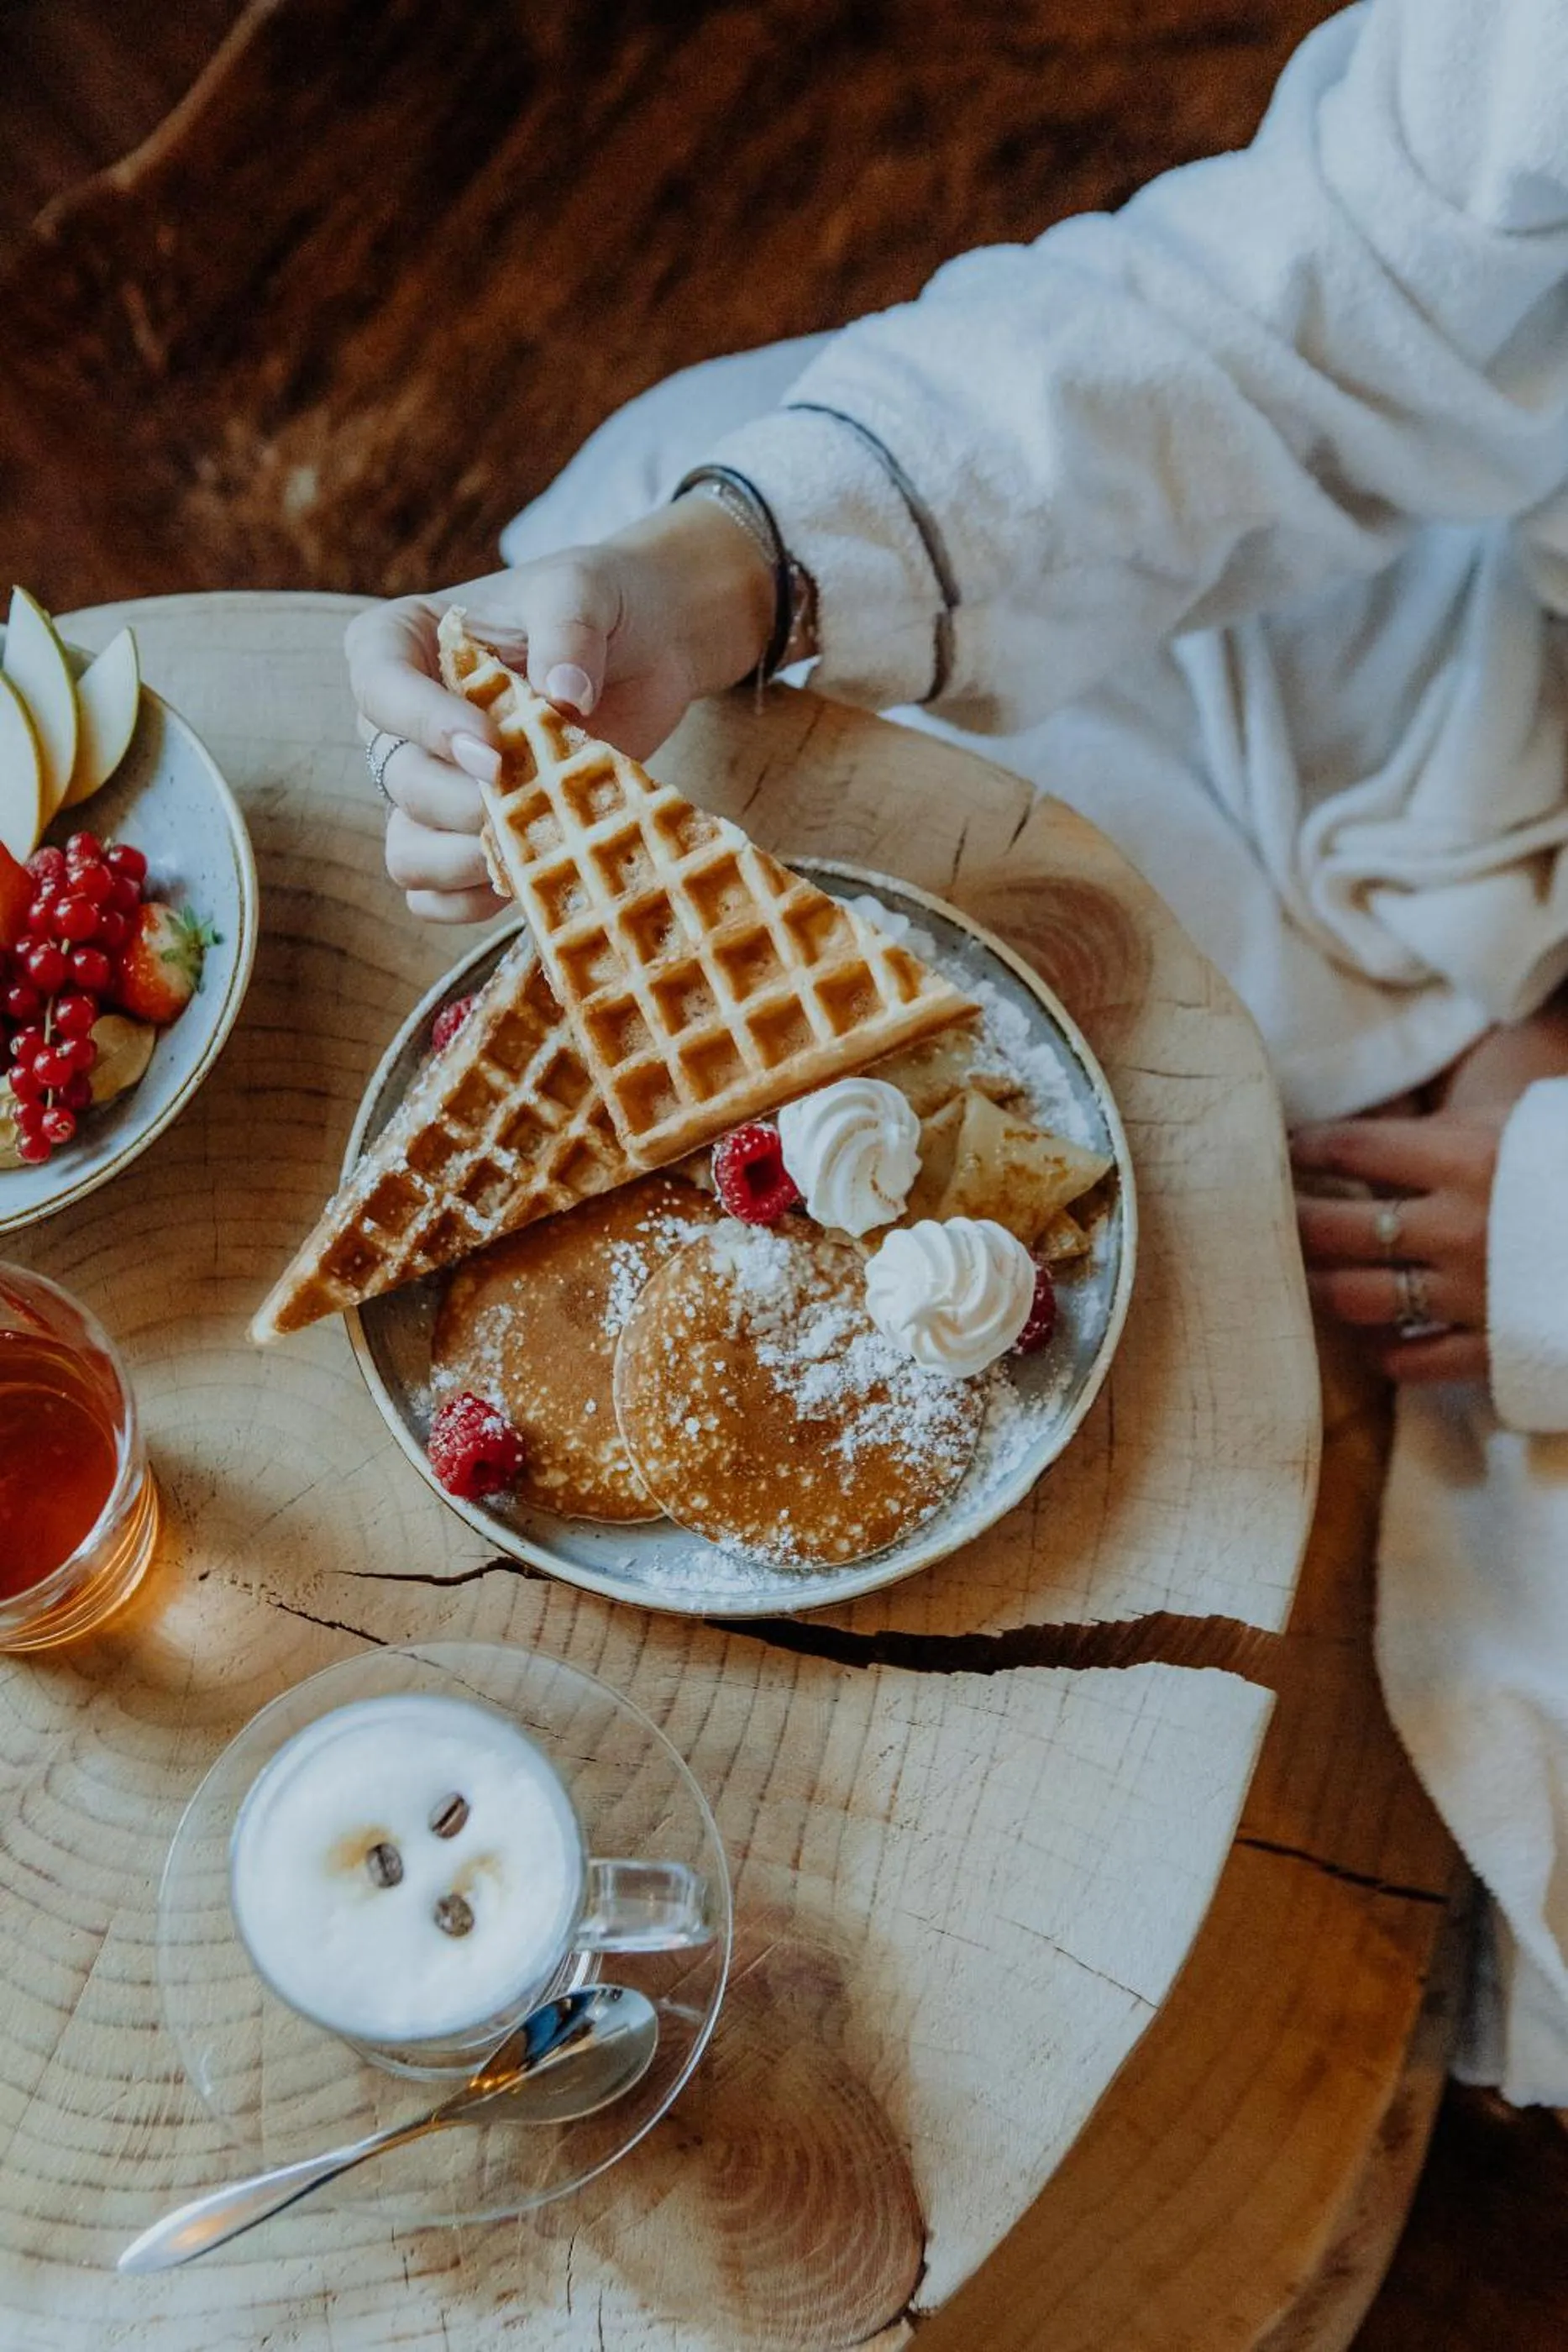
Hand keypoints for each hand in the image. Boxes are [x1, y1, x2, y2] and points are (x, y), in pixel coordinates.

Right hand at [346, 501, 775, 920]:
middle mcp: (401, 722)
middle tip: (530, 799)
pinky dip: (470, 902)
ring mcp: (433, 785)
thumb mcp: (584, 591)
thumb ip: (567, 630)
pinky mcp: (468, 835)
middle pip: (401, 781)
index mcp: (400, 642)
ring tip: (526, 849)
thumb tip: (565, 696)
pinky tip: (522, 883)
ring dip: (462, 862)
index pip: (379, 688)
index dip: (425, 726)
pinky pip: (434, 894)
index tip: (491, 749)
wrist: (648, 646)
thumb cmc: (598, 604)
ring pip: (407, 851)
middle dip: (464, 803)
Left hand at [1291, 1112, 1504, 1384]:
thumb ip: (1454, 1132)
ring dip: (1324, 1288)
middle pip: (1336, 1227)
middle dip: (1292, 1222)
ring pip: (1358, 1298)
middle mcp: (1458, 1226)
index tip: (1285, 1148)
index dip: (1307, 1146)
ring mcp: (1472, 1292)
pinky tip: (1377, 1345)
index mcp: (1468, 1157)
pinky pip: (1415, 1362)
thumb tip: (1383, 1139)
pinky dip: (1388, 1355)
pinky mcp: (1497, 1346)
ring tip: (1307, 1279)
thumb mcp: (1528, 1127)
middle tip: (1270, 1219)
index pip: (1354, 1147)